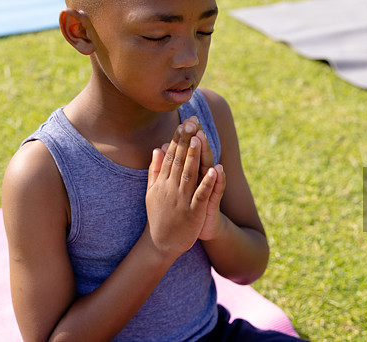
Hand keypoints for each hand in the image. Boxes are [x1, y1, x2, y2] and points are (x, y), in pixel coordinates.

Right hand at [145, 123, 217, 261]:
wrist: (161, 244)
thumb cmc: (158, 215)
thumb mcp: (152, 191)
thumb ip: (155, 169)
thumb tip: (157, 148)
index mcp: (162, 182)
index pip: (170, 156)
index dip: (177, 140)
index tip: (183, 123)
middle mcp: (170, 188)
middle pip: (179, 161)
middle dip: (185, 141)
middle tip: (190, 122)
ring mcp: (182, 200)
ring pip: (189, 174)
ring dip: (194, 156)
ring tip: (199, 138)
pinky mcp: (193, 212)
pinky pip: (201, 195)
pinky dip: (208, 182)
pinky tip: (215, 169)